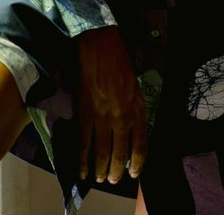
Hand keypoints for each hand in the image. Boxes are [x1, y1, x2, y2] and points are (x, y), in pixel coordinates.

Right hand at [77, 26, 146, 185]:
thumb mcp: (134, 85)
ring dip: (102, 170)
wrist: (99, 44)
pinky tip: (82, 171)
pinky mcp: (84, 114)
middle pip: (121, 153)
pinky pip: (83, 144)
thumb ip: (133, 107)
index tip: (134, 172)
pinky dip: (82, 161)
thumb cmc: (119, 60)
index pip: (141, 144)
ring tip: (101, 179)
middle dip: (118, 170)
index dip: (138, 162)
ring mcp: (102, 117)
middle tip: (114, 180)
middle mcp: (122, 117)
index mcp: (137, 108)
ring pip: (103, 152)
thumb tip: (128, 127)